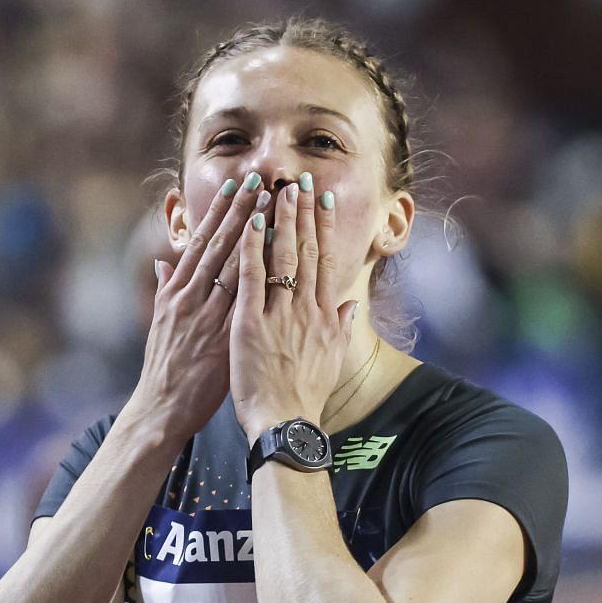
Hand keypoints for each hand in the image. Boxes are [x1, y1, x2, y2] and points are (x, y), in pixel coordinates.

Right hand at [120, 175, 266, 448]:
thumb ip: (166, 288)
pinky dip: (257, 273)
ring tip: (273, 204)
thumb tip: (164, 263)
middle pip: (219, 243)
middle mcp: (189, 295)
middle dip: (240, 209)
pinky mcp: (219, 334)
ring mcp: (205, 313)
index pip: (202, 241)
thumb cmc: (168, 367)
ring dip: (254, 231)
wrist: (162, 406)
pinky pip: (243, 298)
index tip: (237, 185)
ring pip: (233, 263)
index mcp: (177, 290)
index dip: (220, 211)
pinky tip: (273, 253)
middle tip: (260, 178)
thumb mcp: (162, 322)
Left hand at [230, 174, 355, 437]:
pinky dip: (251, 248)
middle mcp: (304, 308)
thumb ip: (340, 327)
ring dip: (281, 219)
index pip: (325, 259)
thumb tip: (351, 306)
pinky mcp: (250, 322)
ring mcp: (278, 313)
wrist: (285, 423)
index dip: (324, 226)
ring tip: (280, 189)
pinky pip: (250, 278)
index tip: (323, 198)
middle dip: (304, 212)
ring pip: (281, 257)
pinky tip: (250, 222)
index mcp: (322, 314)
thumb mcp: (331, 359)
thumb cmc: (304, 395)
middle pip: (306, 250)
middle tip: (302, 179)